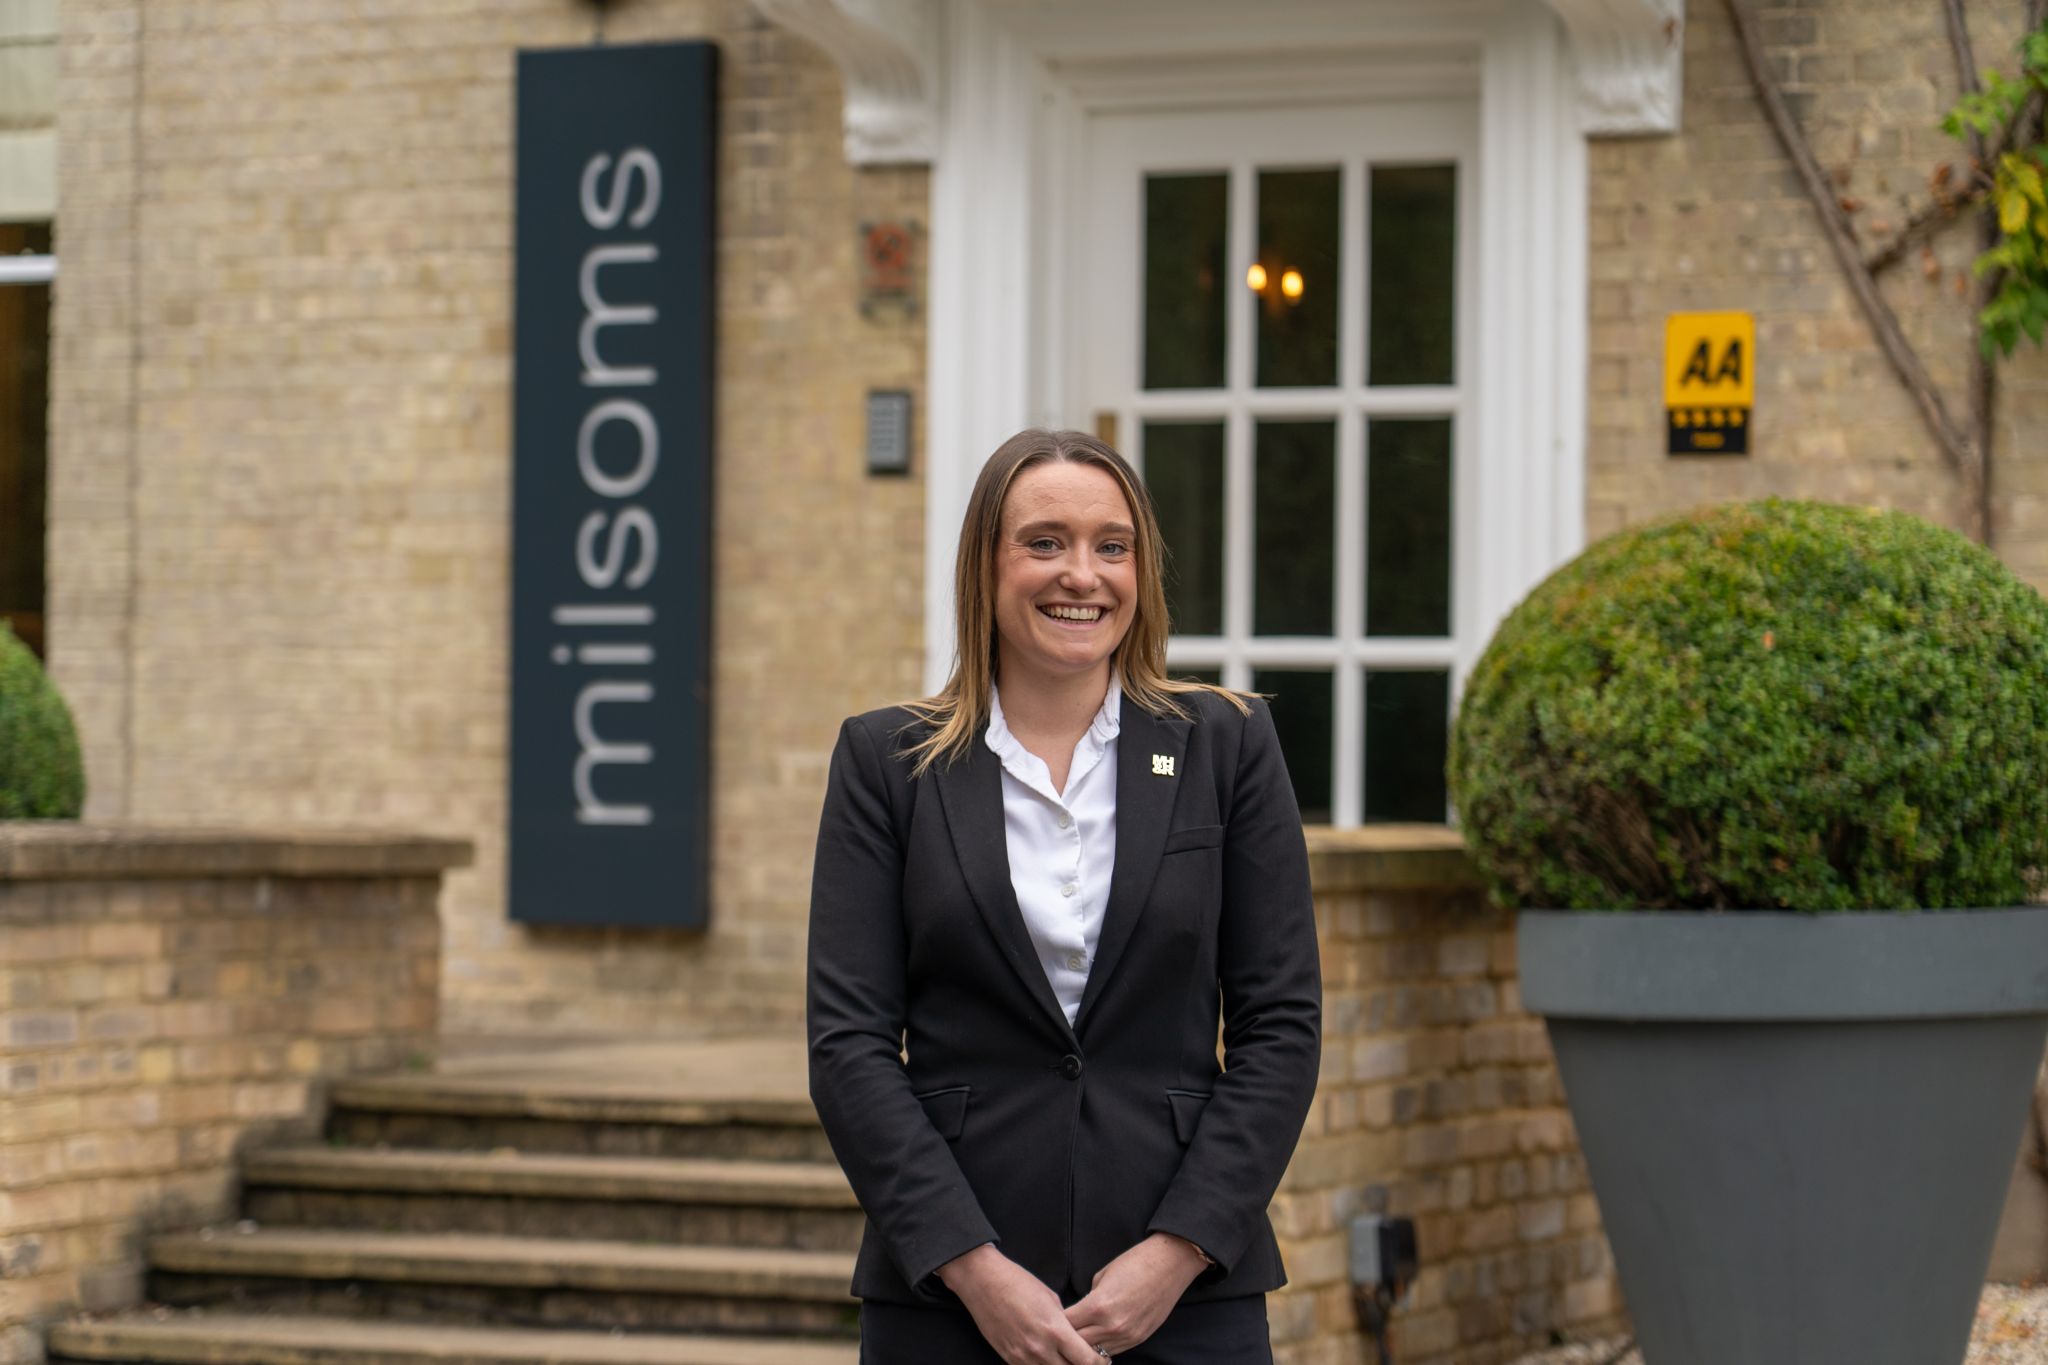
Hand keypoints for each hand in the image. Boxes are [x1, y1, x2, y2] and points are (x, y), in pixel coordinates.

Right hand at [937, 1244, 1103, 1363]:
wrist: (983, 1282)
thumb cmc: (1019, 1283)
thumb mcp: (1051, 1299)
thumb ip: (1065, 1323)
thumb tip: (1074, 1338)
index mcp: (1055, 1330)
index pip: (1087, 1361)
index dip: (1099, 1363)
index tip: (1103, 1360)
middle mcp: (1040, 1348)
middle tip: (1086, 1361)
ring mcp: (1022, 1357)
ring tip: (1067, 1361)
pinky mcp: (1009, 1359)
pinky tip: (1047, 1361)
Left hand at [1063, 1233, 1208, 1355]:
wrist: (1170, 1264)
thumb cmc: (1135, 1263)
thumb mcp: (1102, 1276)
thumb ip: (1088, 1299)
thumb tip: (1080, 1313)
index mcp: (1098, 1306)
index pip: (1066, 1325)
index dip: (1055, 1322)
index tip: (1050, 1319)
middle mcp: (1112, 1325)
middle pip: (1077, 1343)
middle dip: (1066, 1338)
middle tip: (1058, 1332)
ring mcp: (1127, 1335)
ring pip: (1095, 1352)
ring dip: (1084, 1346)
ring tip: (1076, 1339)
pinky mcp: (1138, 1338)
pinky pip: (1113, 1351)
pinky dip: (1102, 1346)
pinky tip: (1096, 1339)